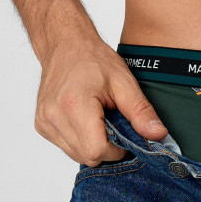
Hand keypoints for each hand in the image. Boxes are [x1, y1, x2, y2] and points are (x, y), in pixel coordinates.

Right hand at [34, 34, 167, 165]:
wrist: (64, 45)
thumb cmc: (93, 59)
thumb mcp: (124, 82)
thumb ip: (141, 112)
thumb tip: (159, 135)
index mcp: (74, 105)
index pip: (96, 150)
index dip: (116, 149)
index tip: (125, 135)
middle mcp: (54, 117)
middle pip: (87, 156)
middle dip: (107, 148)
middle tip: (114, 124)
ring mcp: (44, 122)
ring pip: (76, 155)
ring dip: (93, 145)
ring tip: (99, 119)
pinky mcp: (41, 125)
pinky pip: (66, 147)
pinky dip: (81, 140)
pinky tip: (86, 120)